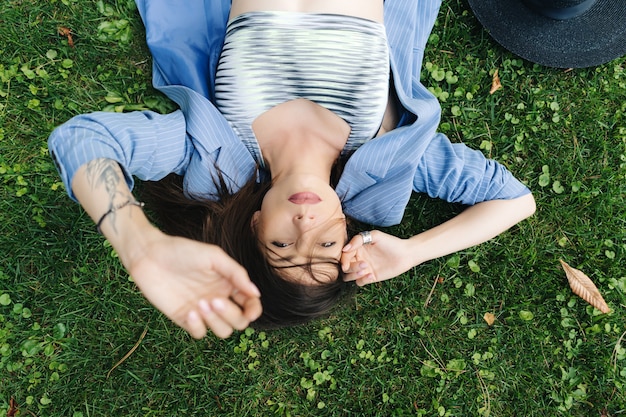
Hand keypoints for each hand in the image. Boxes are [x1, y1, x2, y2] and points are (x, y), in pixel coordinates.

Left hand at [125, 228, 261, 338]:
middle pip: (239, 322)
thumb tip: (255, 293)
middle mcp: (218, 299)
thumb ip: (236, 273)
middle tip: (214, 300)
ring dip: (215, 321)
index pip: (250, 304)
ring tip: (200, 303)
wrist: (150, 255)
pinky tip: (188, 311)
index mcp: (229, 284)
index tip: (250, 311)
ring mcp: (202, 311)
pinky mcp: (184, 319)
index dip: (254, 311)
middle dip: (231, 315)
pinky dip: (198, 326)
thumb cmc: (183, 251)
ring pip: (222, 331)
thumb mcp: (214, 256)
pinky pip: (200, 334)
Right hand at [340, 230, 415, 285]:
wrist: (405, 254)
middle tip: (364, 265)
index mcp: (358, 248)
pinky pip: (359, 282)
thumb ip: (358, 240)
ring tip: (366, 270)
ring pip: (349, 276)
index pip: (344, 255)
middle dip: (351, 267)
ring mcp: (364, 269)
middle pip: (345, 267)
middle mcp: (359, 258)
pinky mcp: (370, 277)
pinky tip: (372, 276)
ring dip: (354, 275)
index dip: (343, 260)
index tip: (346, 264)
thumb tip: (345, 249)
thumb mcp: (375, 236)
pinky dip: (363, 280)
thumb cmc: (391, 243)